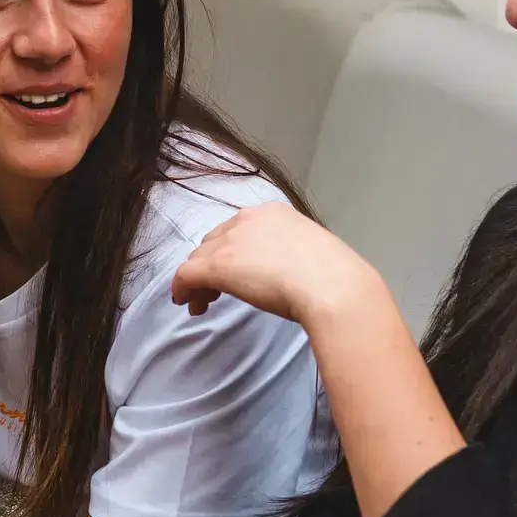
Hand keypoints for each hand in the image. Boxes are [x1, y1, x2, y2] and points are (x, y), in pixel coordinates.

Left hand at [171, 203, 384, 326]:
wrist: (332, 285)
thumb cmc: (334, 276)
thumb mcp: (311, 253)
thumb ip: (292, 255)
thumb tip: (289, 272)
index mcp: (273, 213)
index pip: (239, 230)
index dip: (232, 252)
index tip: (238, 274)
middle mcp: (248, 219)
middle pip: (215, 241)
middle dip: (212, 265)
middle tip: (218, 292)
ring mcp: (231, 241)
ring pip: (199, 257)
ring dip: (199, 279)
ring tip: (204, 303)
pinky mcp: (217, 265)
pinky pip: (186, 274)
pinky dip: (182, 288)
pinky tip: (187, 303)